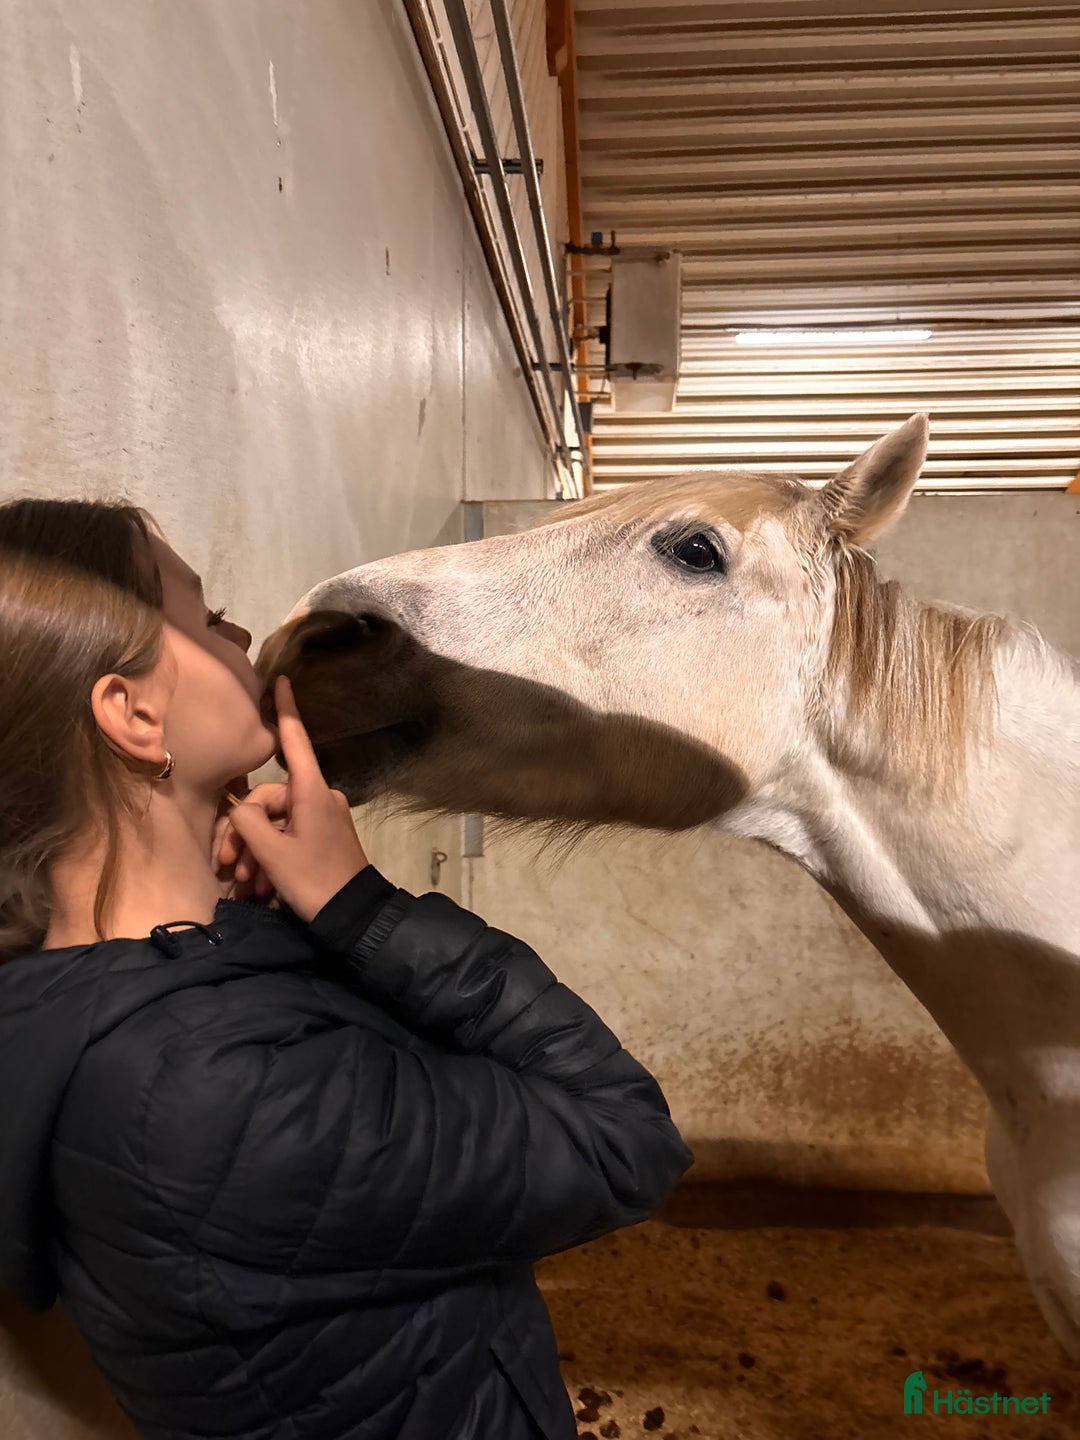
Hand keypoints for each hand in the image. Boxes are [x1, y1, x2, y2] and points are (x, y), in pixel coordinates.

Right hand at [212, 674, 369, 922]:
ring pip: (272, 825)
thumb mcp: (272, 852)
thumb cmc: (314, 880)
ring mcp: (321, 820)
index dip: (285, 711)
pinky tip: (258, 888)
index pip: (294, 741)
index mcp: (311, 791)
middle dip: (242, 834)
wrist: (354, 918)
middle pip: (266, 801)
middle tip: (229, 867)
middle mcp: (318, 798)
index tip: (283, 680)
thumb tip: (242, 810)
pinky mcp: (321, 840)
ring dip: (253, 853)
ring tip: (245, 886)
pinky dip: (268, 860)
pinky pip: (286, 840)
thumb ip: (247, 821)